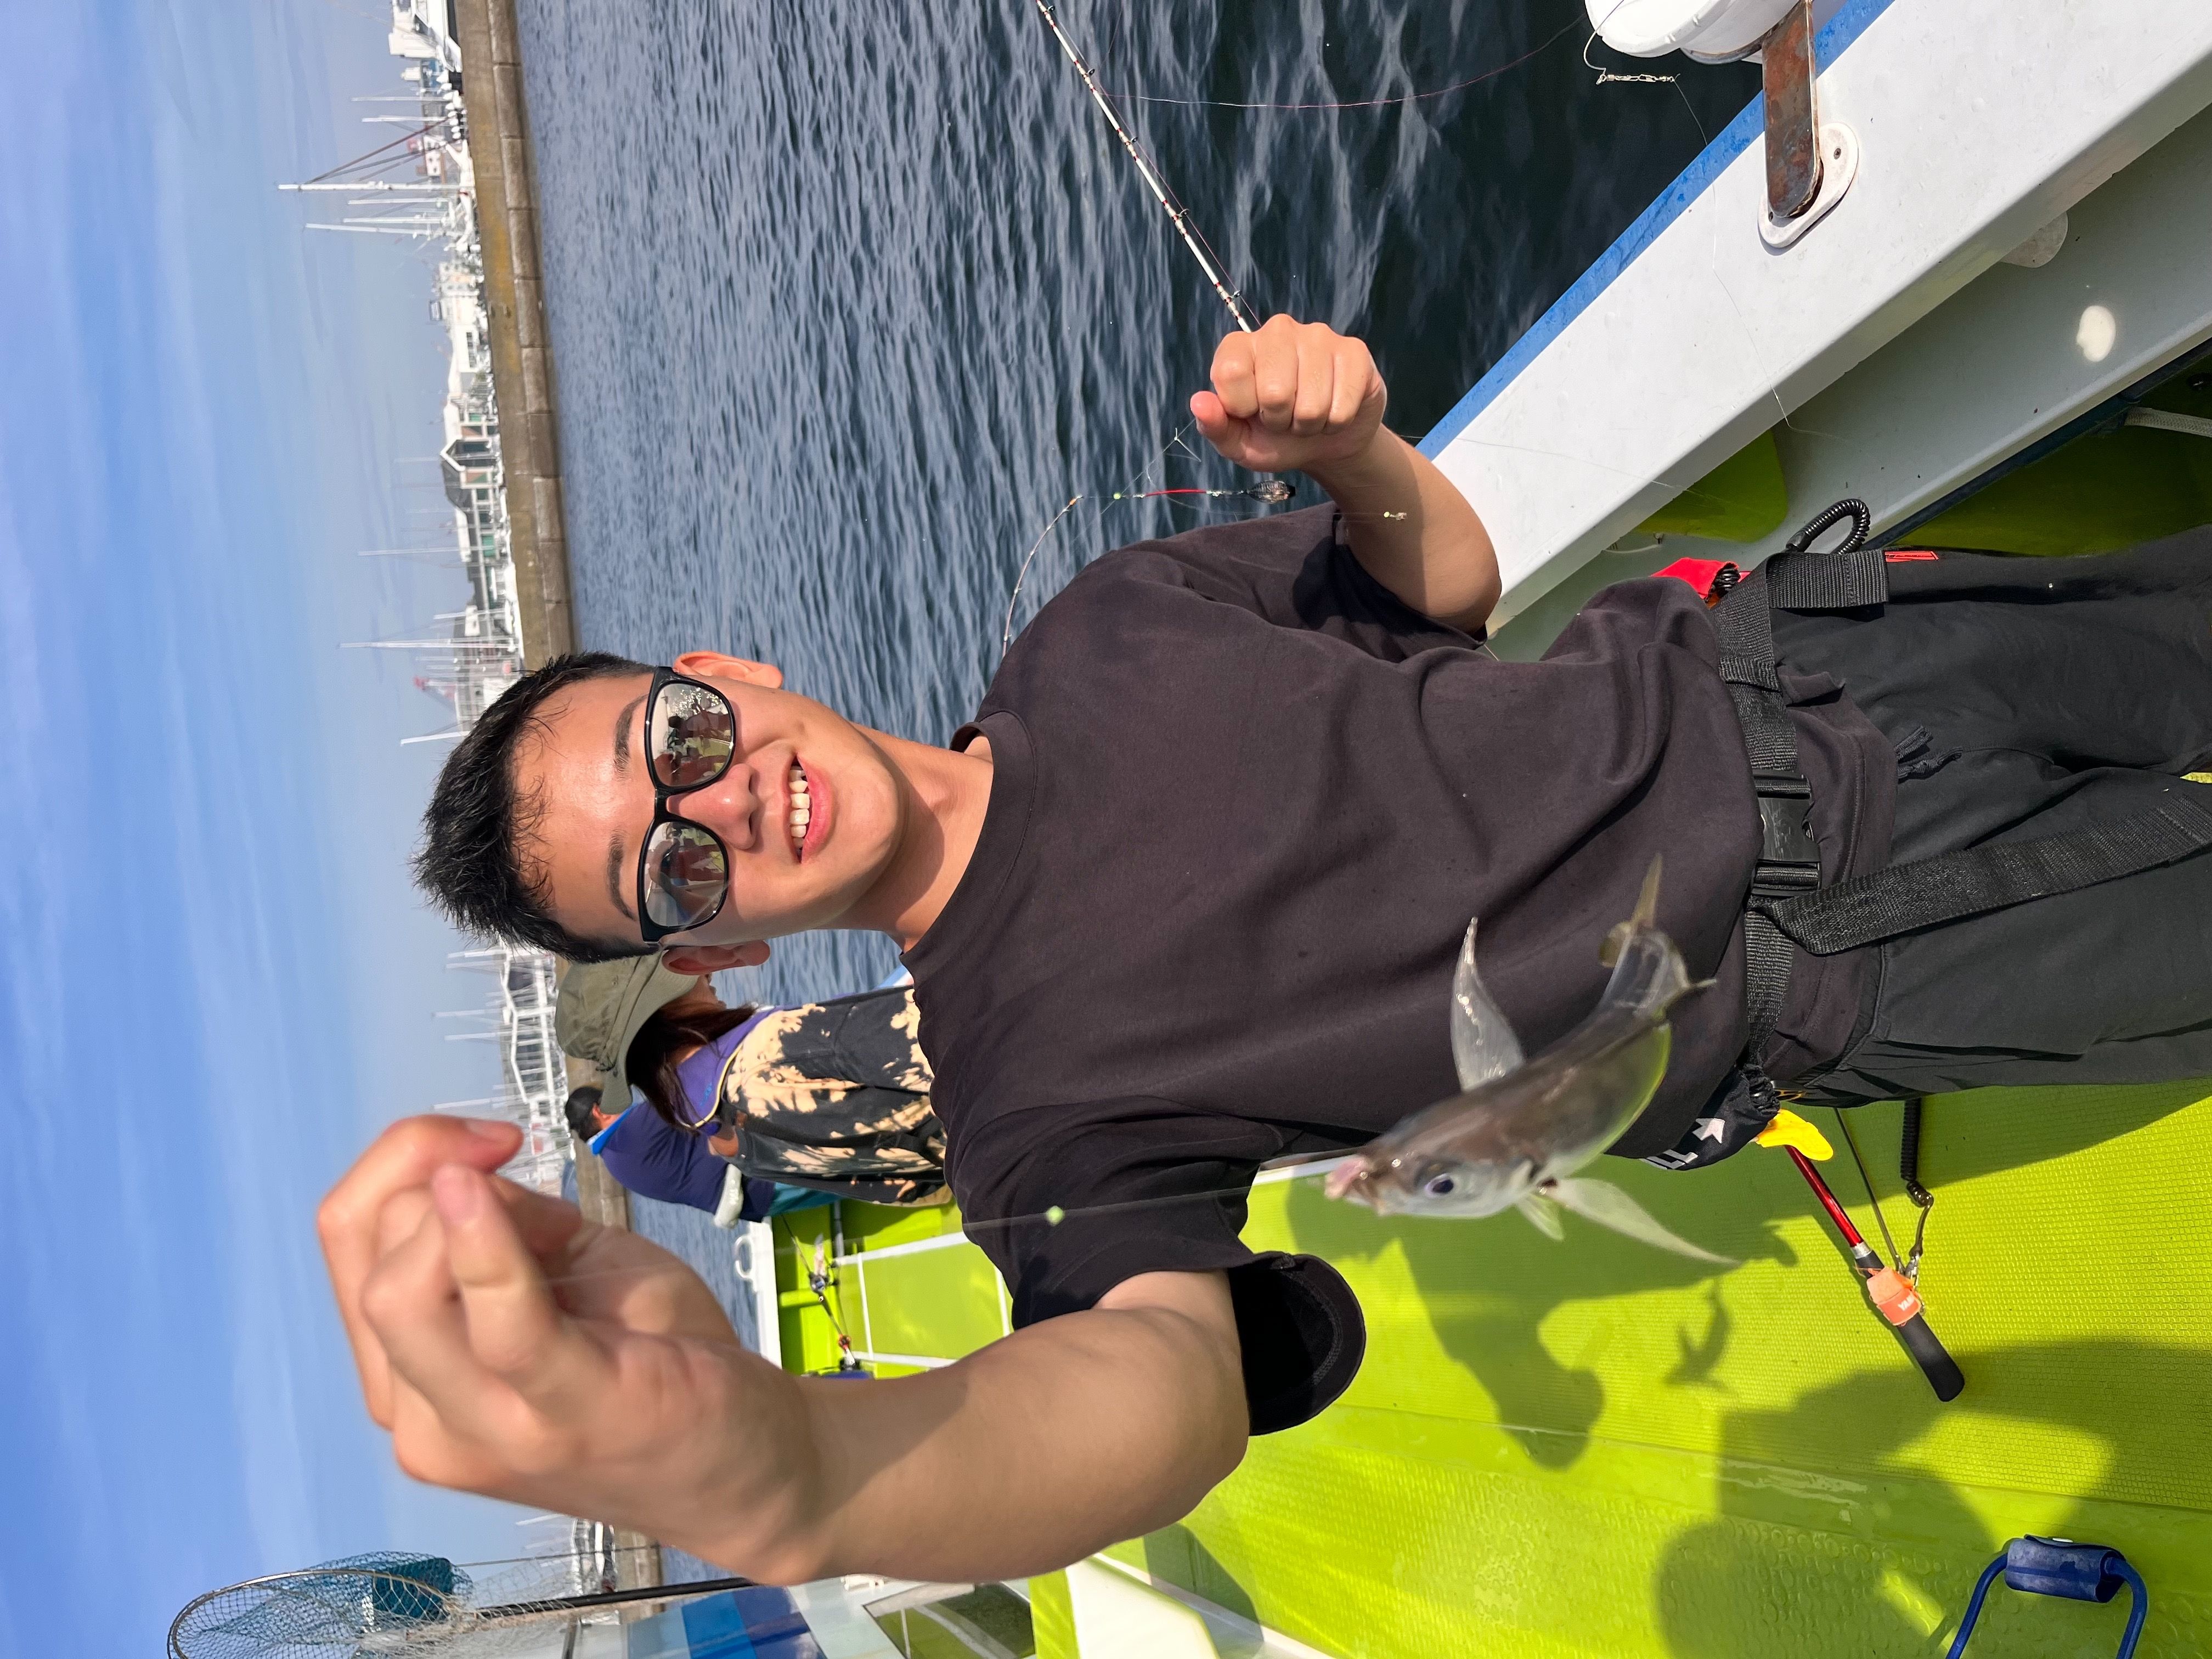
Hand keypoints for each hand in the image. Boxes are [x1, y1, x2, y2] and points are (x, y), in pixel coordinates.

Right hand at [318, 1117, 824, 1578]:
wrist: (749, 1460)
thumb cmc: (652, 1355)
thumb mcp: (570, 1266)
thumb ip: (505, 1225)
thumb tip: (466, 1175)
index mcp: (411, 1380)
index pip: (351, 1241)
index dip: (406, 1160)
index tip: (489, 1138)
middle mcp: (420, 1420)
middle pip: (372, 1265)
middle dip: (431, 1176)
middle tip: (514, 1153)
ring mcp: (483, 1433)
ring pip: (402, 1295)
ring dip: (462, 1212)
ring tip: (550, 1215)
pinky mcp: (562, 1417)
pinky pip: (499, 1326)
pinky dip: (486, 1249)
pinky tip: (489, 1194)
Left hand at [1190, 315, 1387, 475]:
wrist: (1326, 443)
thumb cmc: (1275, 438)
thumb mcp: (1239, 442)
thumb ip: (1215, 426)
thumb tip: (1198, 402)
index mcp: (1241, 346)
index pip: (1230, 372)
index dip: (1242, 407)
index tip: (1251, 412)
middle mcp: (1278, 330)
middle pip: (1274, 392)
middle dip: (1280, 420)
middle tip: (1285, 417)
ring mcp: (1319, 335)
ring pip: (1312, 404)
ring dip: (1310, 424)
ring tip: (1309, 415)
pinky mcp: (1354, 351)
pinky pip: (1343, 404)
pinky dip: (1337, 422)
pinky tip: (1334, 410)